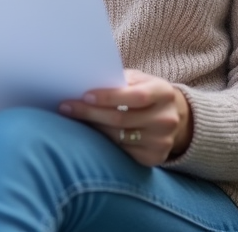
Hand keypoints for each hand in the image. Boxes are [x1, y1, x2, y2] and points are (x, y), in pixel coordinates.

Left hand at [58, 69, 192, 166]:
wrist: (172, 116)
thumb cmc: (146, 92)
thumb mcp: (139, 79)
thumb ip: (119, 80)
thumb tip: (85, 81)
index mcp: (164, 93)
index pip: (136, 96)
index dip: (109, 97)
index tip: (84, 95)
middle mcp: (166, 119)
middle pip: (122, 118)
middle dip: (90, 113)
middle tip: (65, 107)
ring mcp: (162, 141)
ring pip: (118, 137)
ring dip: (92, 128)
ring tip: (72, 119)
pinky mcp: (154, 158)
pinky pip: (122, 151)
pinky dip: (103, 143)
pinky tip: (89, 135)